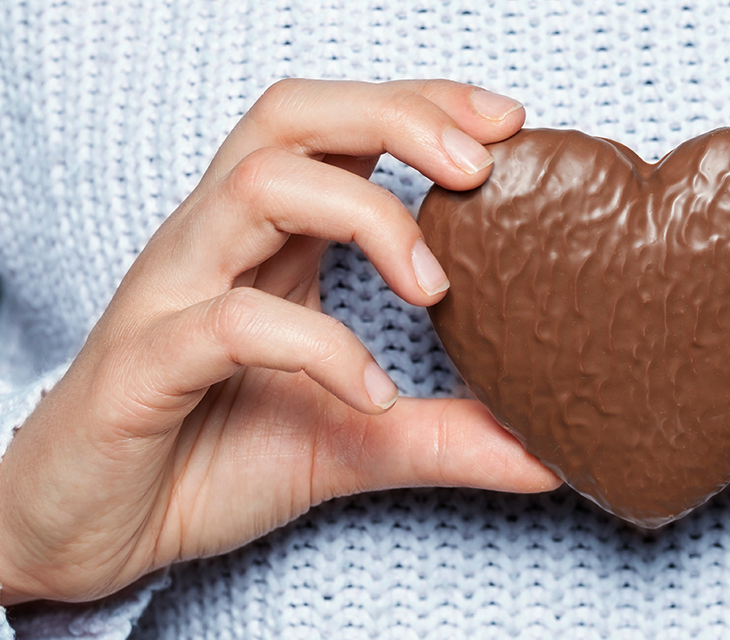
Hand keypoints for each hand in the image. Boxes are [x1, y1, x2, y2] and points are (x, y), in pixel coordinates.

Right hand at [0, 79, 558, 604]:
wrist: (93, 532)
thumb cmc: (211, 459)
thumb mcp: (355, 442)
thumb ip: (443, 437)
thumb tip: (547, 451)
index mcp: (266, 242)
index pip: (339, 128)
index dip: (422, 105)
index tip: (509, 124)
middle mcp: (217, 245)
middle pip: (292, 118)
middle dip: (396, 118)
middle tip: (479, 168)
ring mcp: (173, 294)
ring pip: (255, 185)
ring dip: (364, 215)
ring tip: (437, 291)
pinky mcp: (143, 365)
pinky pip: (230, 324)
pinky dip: (318, 347)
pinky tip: (371, 392)